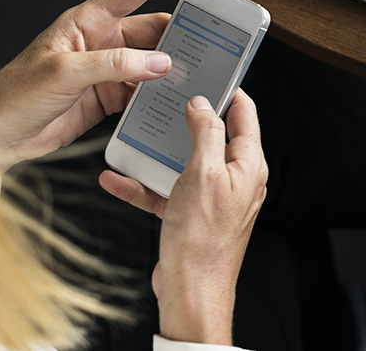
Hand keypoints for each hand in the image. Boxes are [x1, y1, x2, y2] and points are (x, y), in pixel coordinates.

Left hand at [0, 0, 217, 173]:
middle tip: (217, 36)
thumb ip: (114, 65)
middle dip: (185, 31)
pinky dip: (163, 94)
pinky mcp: (111, 96)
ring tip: (201, 72)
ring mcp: (109, 69)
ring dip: (176, 67)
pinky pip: (147, 90)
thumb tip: (159, 61)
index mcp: (88, 20)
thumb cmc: (14, 95)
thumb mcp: (63, 72)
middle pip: (155, 28)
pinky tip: (176, 99)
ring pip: (155, 61)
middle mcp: (102, 40)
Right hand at [100, 91, 267, 344]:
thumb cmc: (203, 238)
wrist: (191, 290)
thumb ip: (206, 134)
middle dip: (188, 119)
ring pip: (184, 164)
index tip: (212, 74)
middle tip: (166, 99)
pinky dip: (143, 185)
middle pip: (213, 137)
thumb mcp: (204, 174)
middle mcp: (235, 179)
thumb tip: (205, 104)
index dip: (229, 92)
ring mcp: (212, 198)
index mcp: (248, 166)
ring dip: (158, 153)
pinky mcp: (190, 215)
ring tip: (135, 135)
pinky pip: (166, 191)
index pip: (245, 116)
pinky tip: (117, 178)